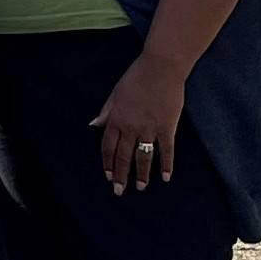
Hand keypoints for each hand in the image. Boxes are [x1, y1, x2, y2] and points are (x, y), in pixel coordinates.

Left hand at [92, 53, 184, 193]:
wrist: (161, 68)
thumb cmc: (137, 77)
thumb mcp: (115, 93)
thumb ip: (106, 111)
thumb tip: (93, 125)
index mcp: (116, 118)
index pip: (108, 146)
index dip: (108, 162)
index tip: (108, 176)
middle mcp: (131, 127)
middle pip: (123, 156)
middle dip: (120, 175)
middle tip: (119, 191)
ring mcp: (149, 129)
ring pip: (143, 157)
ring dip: (141, 174)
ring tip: (140, 187)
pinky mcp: (167, 128)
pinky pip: (166, 151)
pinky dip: (166, 165)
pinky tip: (165, 177)